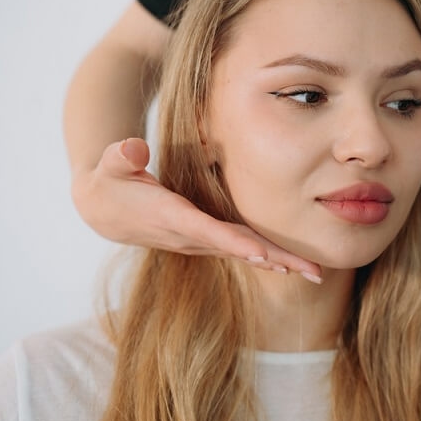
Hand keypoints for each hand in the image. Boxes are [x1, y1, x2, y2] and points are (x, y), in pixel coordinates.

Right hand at [71, 138, 321, 282]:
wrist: (105, 212)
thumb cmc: (111, 181)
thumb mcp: (109, 165)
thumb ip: (120, 156)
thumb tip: (132, 149)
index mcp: (171, 217)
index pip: (207, 232)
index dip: (234, 243)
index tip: (261, 255)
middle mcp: (191, 237)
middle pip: (239, 249)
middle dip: (276, 260)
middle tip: (313, 270)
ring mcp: (200, 242)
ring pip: (247, 253)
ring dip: (281, 262)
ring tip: (315, 271)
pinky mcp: (207, 240)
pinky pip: (243, 249)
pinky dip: (269, 257)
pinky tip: (293, 264)